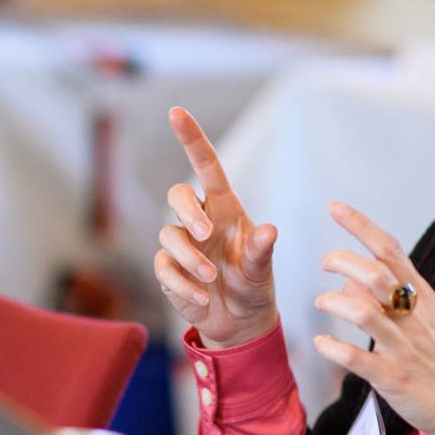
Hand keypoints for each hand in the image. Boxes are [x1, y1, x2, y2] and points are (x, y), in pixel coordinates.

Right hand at [154, 107, 279, 347]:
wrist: (240, 322)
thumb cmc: (253, 285)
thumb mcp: (262, 270)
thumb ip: (262, 251)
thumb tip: (270, 230)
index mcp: (224, 209)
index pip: (206, 166)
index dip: (192, 138)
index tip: (176, 112)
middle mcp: (199, 221)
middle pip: (177, 194)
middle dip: (187, 211)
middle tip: (205, 234)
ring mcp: (182, 245)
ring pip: (168, 235)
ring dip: (189, 257)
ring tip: (212, 279)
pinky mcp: (169, 270)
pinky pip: (164, 268)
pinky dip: (183, 283)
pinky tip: (202, 297)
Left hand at [311, 202, 434, 434]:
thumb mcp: (423, 319)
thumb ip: (387, 298)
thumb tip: (349, 284)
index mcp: (420, 296)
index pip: (389, 250)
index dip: (360, 225)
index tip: (335, 207)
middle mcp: (412, 316)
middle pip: (375, 275)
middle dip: (342, 261)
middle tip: (324, 264)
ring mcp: (404, 347)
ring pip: (365, 313)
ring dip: (335, 303)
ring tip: (321, 303)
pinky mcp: (394, 377)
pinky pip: (358, 359)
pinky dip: (334, 348)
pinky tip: (322, 343)